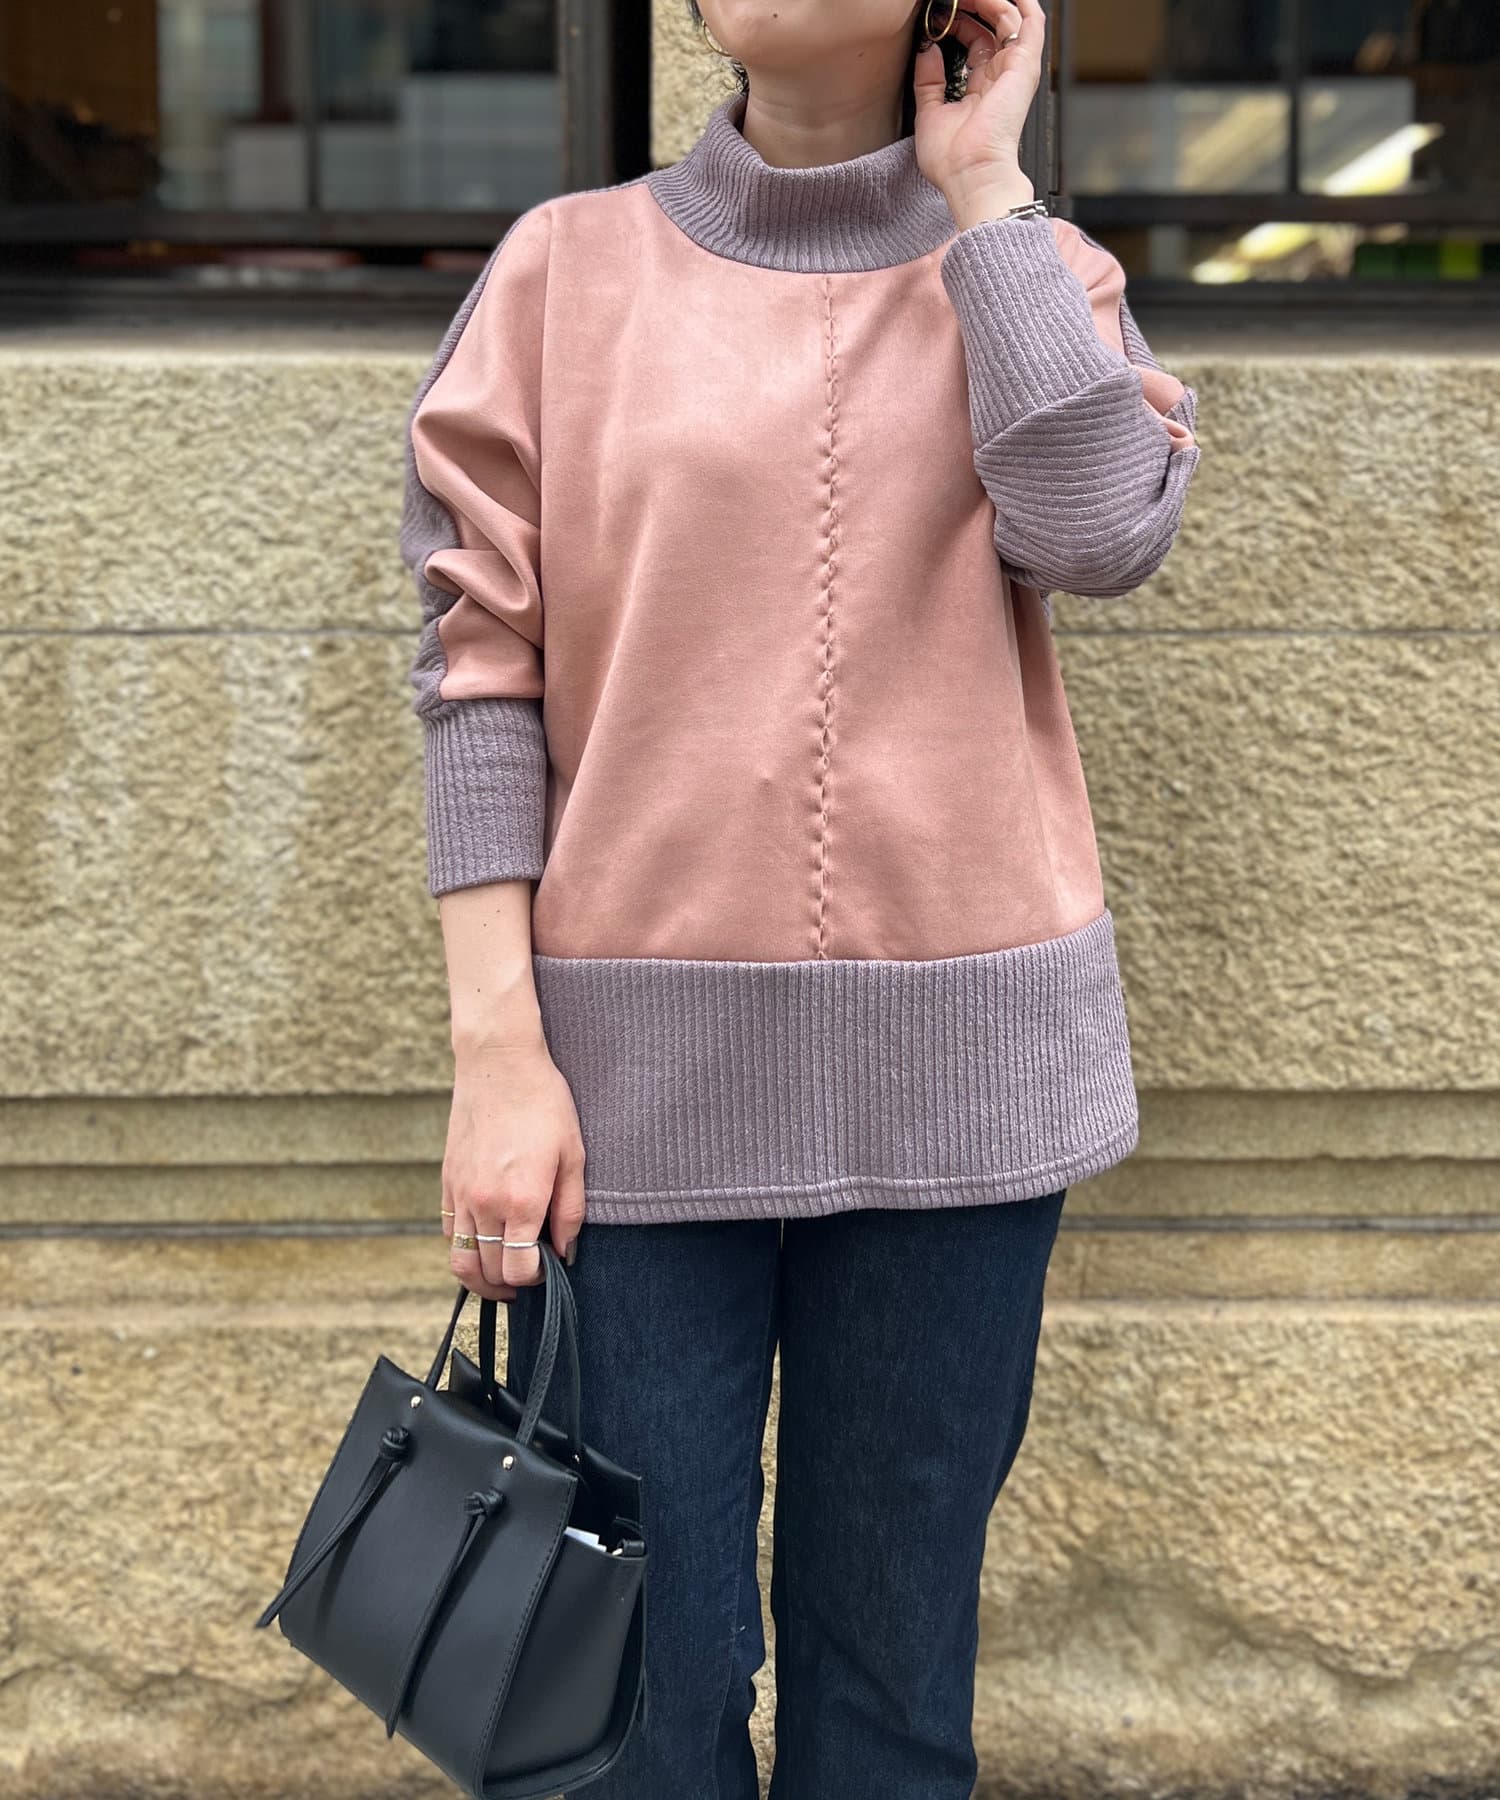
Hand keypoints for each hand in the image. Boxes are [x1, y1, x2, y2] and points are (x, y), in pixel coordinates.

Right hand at [442, 1042, 586, 1299]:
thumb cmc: (544, 1105)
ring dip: (482, 1278)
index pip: (519, 1271)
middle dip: (511, 1284)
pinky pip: (449, 1234)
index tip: (549, 1269)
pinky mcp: (447, 1182)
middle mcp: (485, 1204)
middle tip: (531, 1275)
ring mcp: (461, 1194)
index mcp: (522, 1200)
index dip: (536, 1280)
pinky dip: (465, 1249)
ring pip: (461, 1261)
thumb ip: (570, 1210)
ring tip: (503, 1278)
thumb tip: (565, 1252)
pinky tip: (486, 1243)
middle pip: (489, 1273)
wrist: (499, 1064)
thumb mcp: (573, 1156)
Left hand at [912, 0, 1045, 229]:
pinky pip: (1030, 22)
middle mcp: (1000, 78)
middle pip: (993, 28)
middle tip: (955, 0)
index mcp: (980, 90)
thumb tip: (927, 51)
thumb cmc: (954, 161)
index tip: (940, 17)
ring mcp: (1014, 70)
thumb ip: (928, 81)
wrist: (971, 173)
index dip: (960, 24)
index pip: (976, 44)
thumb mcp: (930, 113)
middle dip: (975, 6)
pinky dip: (1020, 2)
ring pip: (1010, 18)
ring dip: (991, 0)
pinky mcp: (1024, 65)